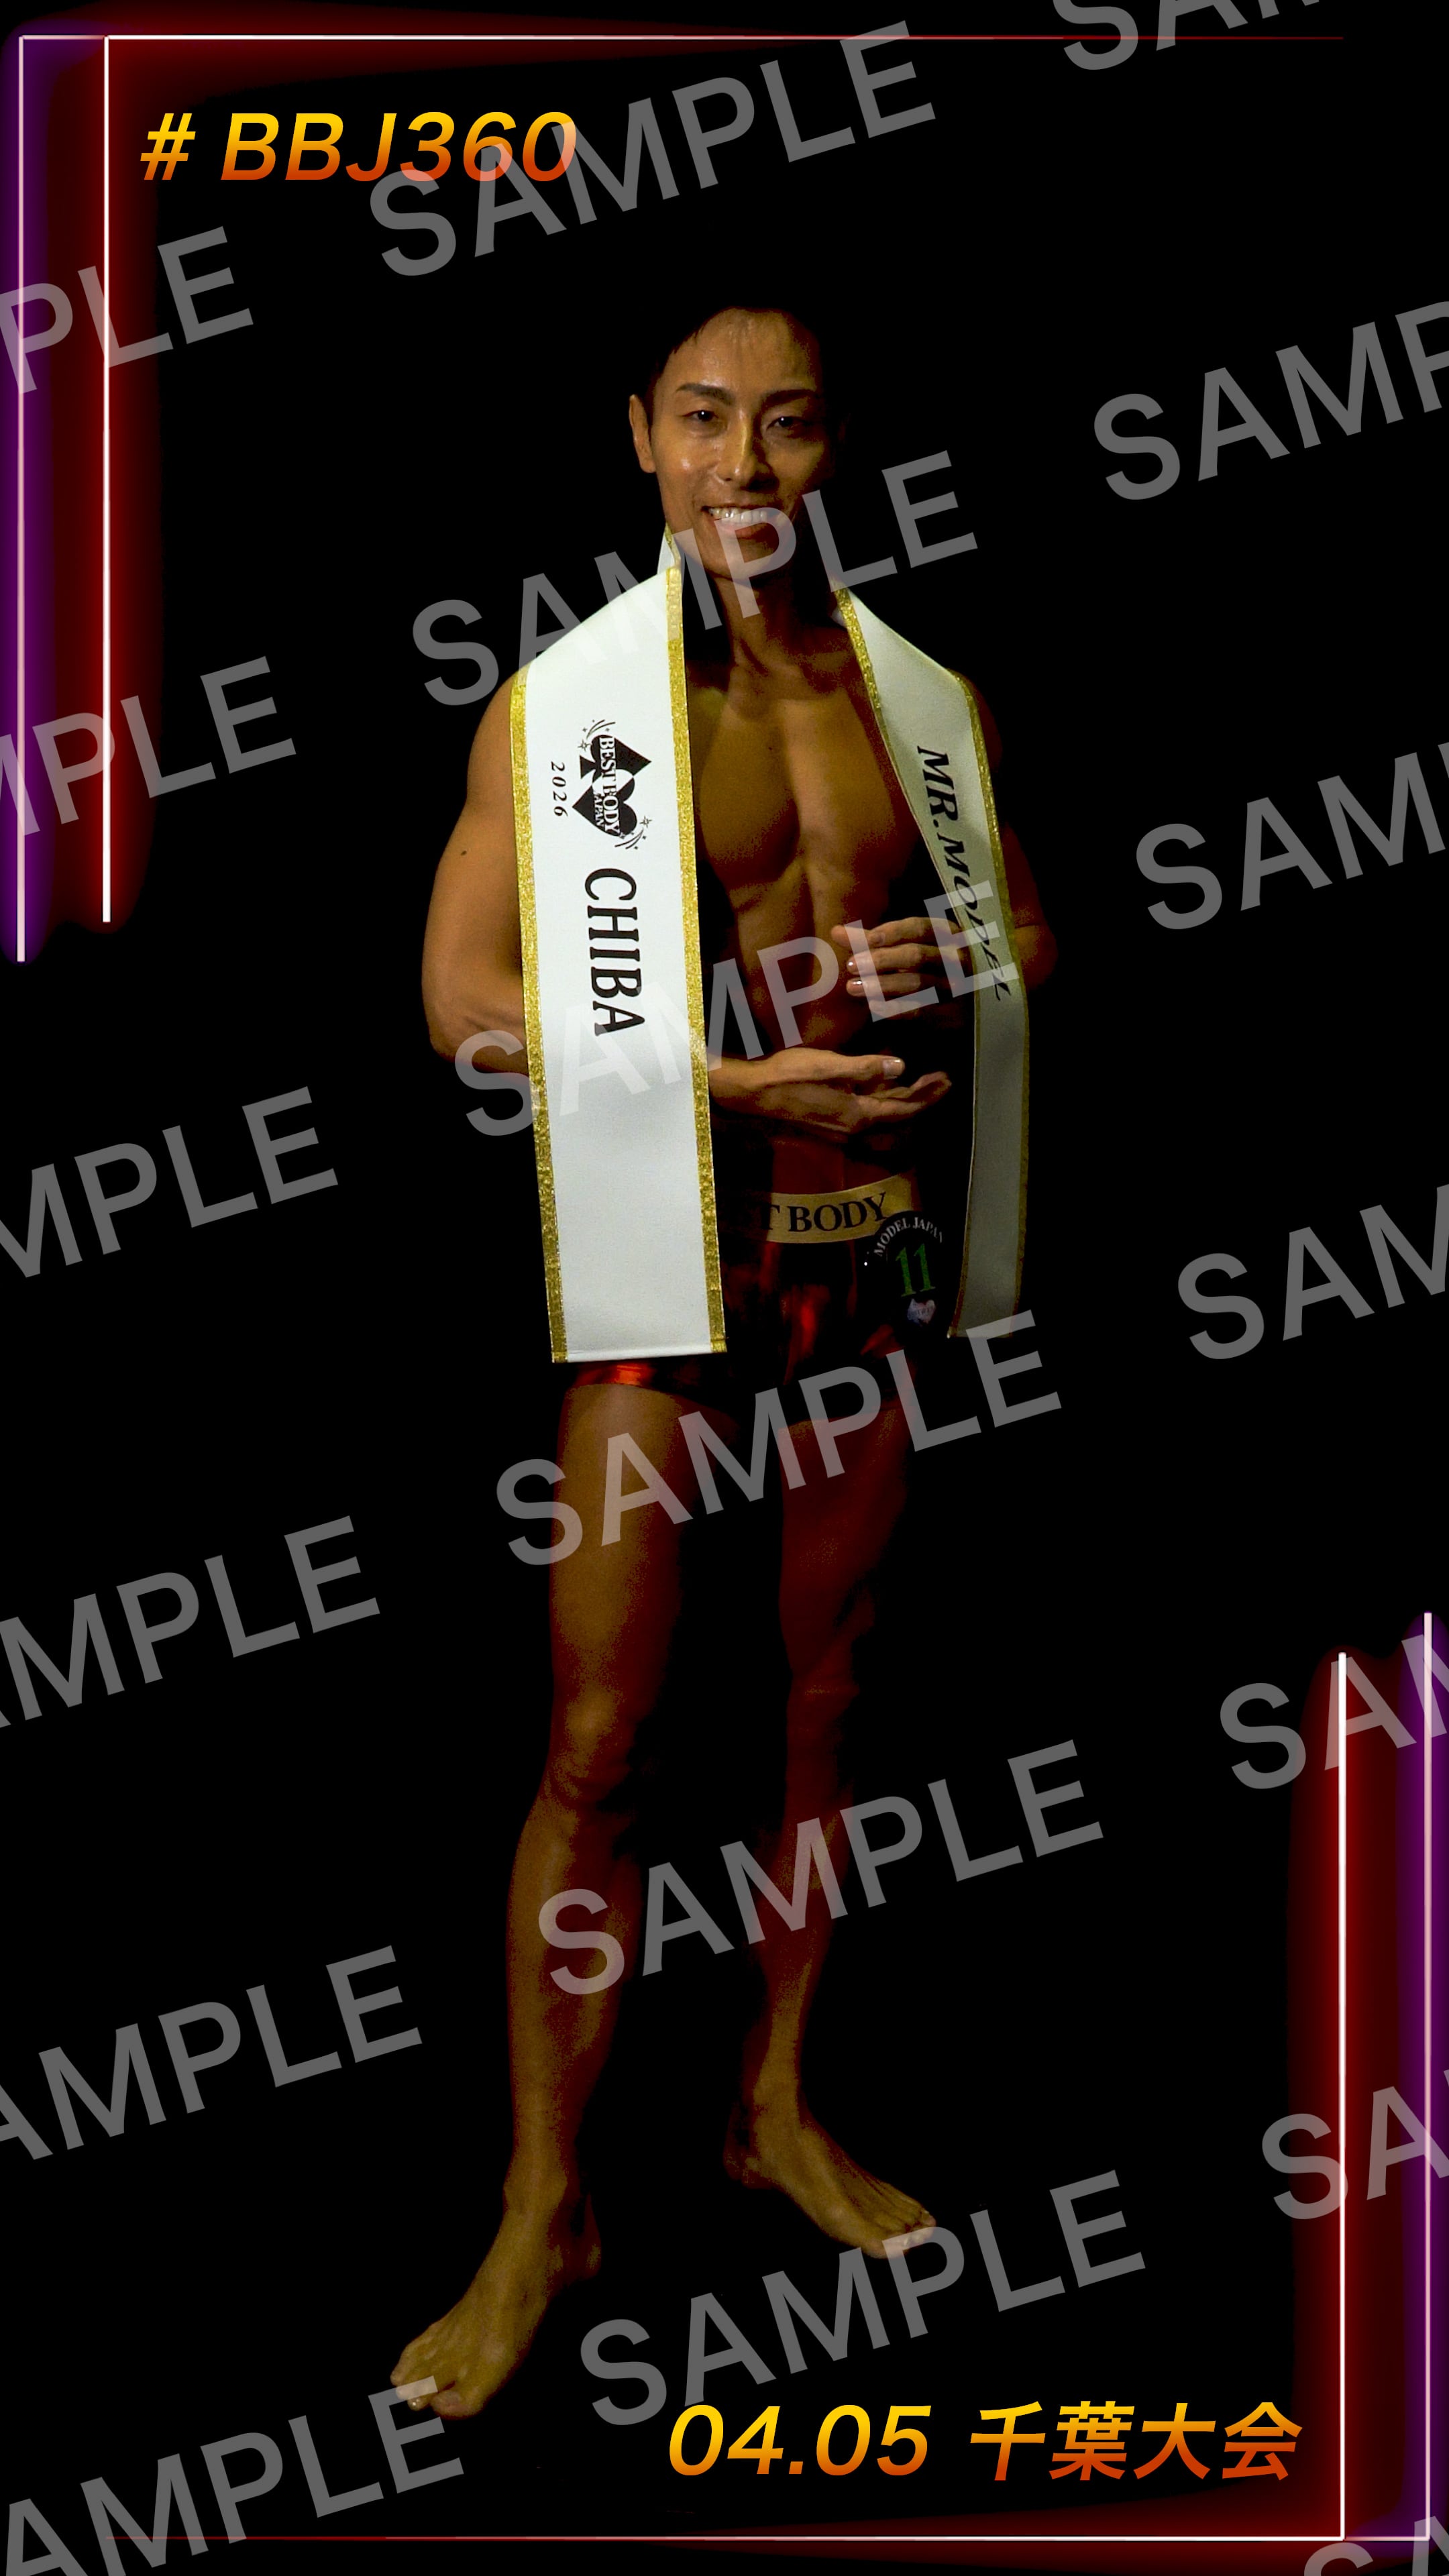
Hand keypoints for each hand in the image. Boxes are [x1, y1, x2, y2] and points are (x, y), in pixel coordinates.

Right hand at [710, 1046, 950, 1143]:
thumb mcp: (829, 1066)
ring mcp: (841, 1125)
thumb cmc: (789, 1076)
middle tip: (943, 1079)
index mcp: (856, 1114)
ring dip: (903, 1097)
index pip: (902, 1108)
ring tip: (925, 1080)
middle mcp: (853, 1126)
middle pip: (896, 1113)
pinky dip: (883, 1098)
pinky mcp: (831, 1118)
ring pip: (882, 1112)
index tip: (946, 1080)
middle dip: (921, 1096)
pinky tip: (889, 1084)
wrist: (754, 1094)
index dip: (926, 1095)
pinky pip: (866, 1110)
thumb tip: (901, 1066)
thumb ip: (866, 1068)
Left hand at [829, 916, 966, 1017]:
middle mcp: (956, 959)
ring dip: (881, 985)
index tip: (866, 940)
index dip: (892, 932)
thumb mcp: (907, 948)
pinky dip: (895, 1008)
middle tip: (851, 965)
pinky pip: (921, 1010)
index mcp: (948, 935)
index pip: (919, 927)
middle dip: (881, 960)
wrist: (965, 1005)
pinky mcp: (951, 1014)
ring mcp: (956, 987)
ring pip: (916, 984)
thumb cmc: (926, 967)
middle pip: (916, 956)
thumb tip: (835, 932)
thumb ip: (872, 941)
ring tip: (852, 987)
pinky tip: (873, 1006)